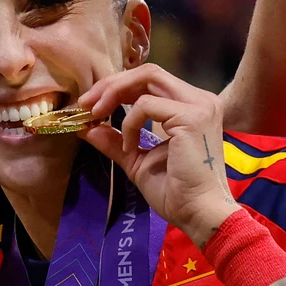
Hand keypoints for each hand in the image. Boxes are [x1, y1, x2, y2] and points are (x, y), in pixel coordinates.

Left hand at [76, 64, 241, 247]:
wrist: (198, 214)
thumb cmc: (175, 192)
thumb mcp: (137, 160)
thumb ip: (115, 141)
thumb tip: (87, 127)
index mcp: (191, 107)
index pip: (150, 81)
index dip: (117, 87)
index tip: (90, 106)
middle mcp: (200, 100)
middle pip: (148, 72)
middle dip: (111, 84)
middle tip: (85, 103)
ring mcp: (199, 106)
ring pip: (147, 77)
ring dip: (114, 93)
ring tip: (96, 115)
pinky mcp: (191, 117)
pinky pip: (146, 105)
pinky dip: (129, 123)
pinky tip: (131, 146)